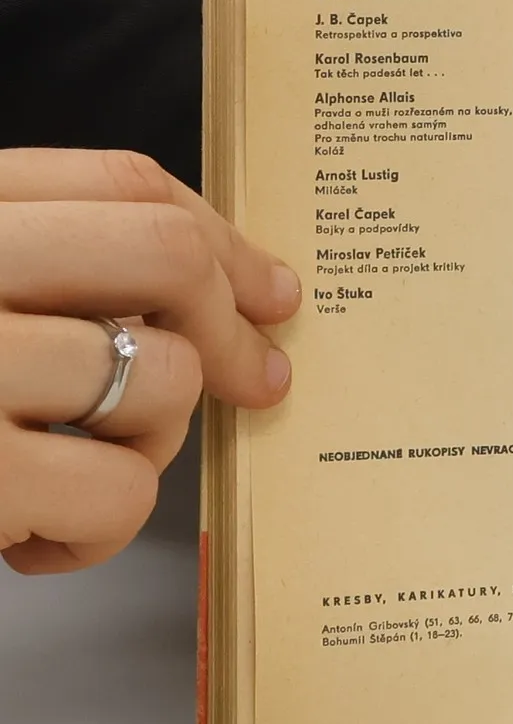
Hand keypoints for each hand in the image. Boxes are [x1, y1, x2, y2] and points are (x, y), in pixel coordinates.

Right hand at [0, 150, 298, 573]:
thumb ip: (45, 271)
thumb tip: (237, 292)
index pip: (119, 183)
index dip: (221, 236)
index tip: (270, 292)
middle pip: (162, 255)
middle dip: (233, 328)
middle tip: (259, 381)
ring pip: (162, 378)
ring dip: (152, 441)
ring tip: (76, 471)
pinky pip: (120, 491)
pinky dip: (97, 532)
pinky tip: (33, 540)